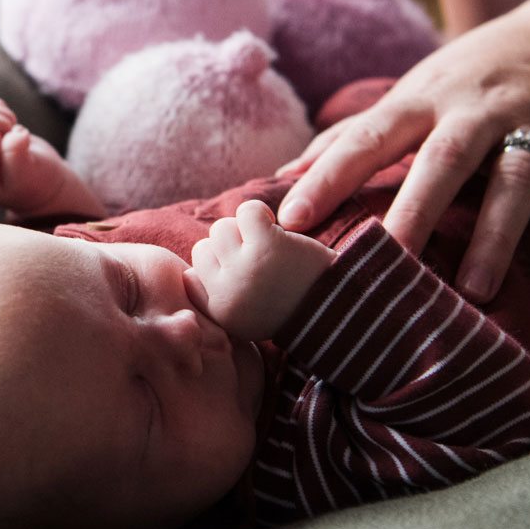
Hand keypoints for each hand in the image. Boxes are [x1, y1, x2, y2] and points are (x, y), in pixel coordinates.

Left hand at [0, 96, 104, 218]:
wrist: (43, 184)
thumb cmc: (35, 185)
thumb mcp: (27, 178)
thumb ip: (16, 157)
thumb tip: (13, 133)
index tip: (11, 148)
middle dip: (0, 122)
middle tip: (16, 138)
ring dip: (3, 116)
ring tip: (14, 134)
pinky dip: (2, 110)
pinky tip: (11, 128)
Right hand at [190, 200, 336, 341]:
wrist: (338, 310)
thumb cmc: (291, 307)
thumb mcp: (245, 318)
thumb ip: (216, 296)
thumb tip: (191, 269)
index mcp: (219, 313)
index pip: (191, 277)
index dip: (215, 268)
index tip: (240, 273)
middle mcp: (225, 293)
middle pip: (205, 247)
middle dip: (232, 247)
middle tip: (260, 258)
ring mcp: (244, 269)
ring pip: (222, 228)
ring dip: (246, 230)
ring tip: (270, 244)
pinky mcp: (266, 246)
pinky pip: (246, 211)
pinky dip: (260, 212)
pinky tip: (276, 227)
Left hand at [275, 5, 529, 315]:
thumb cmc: (480, 73)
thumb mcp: (420, 87)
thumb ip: (358, 131)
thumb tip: (285, 172)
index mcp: (428, 97)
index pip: (371, 136)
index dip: (330, 175)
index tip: (291, 218)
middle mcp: (481, 111)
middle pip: (445, 159)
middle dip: (416, 209)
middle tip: (386, 262)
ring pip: (517, 182)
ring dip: (496, 236)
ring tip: (474, 291)